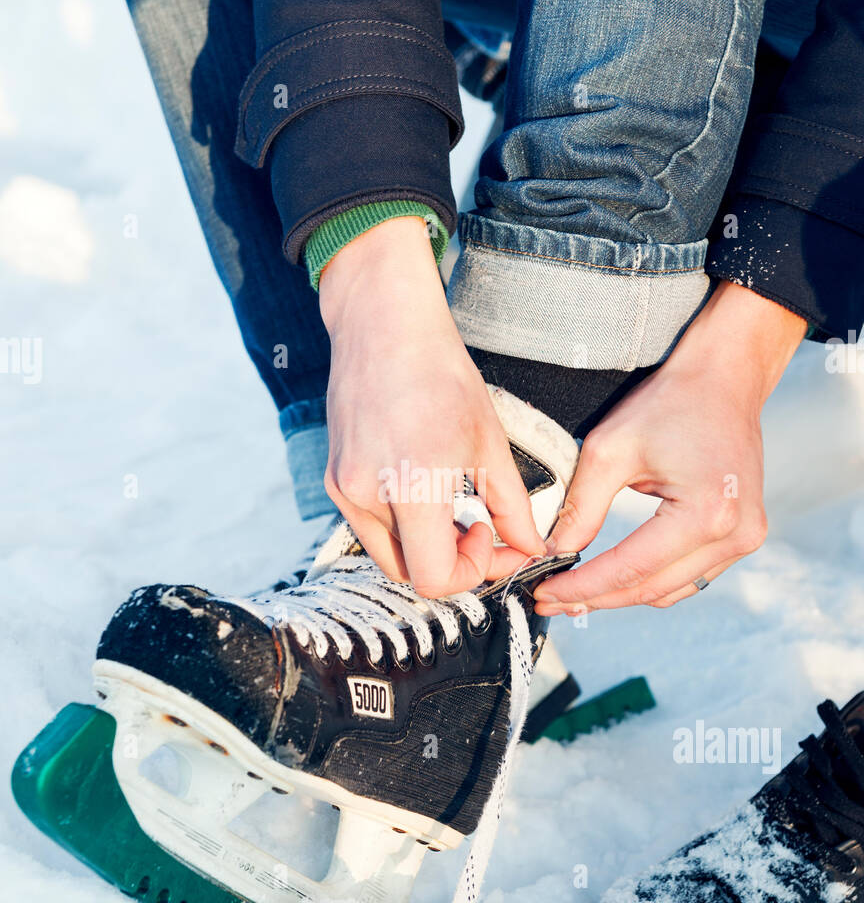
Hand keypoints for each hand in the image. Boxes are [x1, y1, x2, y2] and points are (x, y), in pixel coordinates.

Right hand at [319, 216, 543, 595]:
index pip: (435, 576)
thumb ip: (512, 507)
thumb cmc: (440, 374)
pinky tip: (425, 496)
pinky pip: (370, 528)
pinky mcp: (334, 480)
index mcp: (412, 483)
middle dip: (453, 564)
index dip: (475, 573)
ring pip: (390, 554)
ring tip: (455, 512)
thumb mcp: (490, 442)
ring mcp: (344, 488)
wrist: (386, 325)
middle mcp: (368, 492)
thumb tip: (530, 549)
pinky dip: (403, 527)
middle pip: (411, 573)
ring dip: (426, 548)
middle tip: (481, 531)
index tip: (495, 543)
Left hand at [535, 281, 807, 616]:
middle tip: (549, 600)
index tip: (543, 592)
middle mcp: (735, 534)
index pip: (631, 569)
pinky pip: (688, 576)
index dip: (581, 587)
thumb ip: (579, 508)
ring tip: (574, 594)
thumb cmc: (671, 403)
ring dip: (621, 596)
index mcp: (706, 513)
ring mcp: (746, 539)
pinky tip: (613, 579)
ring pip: (669, 590)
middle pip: (650, 588)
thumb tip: (552, 554)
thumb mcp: (610, 449)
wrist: (725, 378)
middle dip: (595, 598)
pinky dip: (650, 581)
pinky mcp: (744, 536)